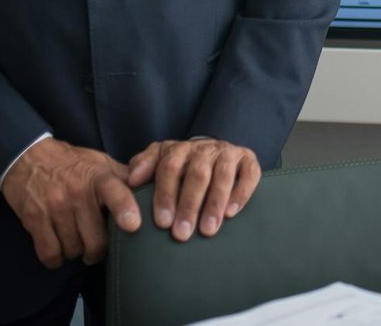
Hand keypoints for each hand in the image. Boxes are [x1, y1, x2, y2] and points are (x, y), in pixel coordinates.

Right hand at [1, 138, 140, 267]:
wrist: (28, 157)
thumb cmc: (72, 163)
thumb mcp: (100, 163)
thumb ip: (124, 178)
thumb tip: (152, 189)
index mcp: (98, 177)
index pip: (115, 192)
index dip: (125, 209)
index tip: (133, 226)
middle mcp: (77, 192)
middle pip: (95, 239)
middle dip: (97, 250)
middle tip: (95, 247)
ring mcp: (55, 206)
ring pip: (73, 249)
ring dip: (76, 252)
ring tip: (76, 242)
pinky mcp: (34, 219)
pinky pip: (50, 252)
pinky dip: (56, 258)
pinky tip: (58, 249)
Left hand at [126, 139, 261, 241]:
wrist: (214, 153)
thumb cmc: (183, 166)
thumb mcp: (160, 162)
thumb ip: (144, 166)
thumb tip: (131, 179)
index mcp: (181, 148)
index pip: (170, 166)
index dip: (166, 194)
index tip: (162, 222)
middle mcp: (206, 148)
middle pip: (197, 174)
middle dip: (189, 205)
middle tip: (181, 234)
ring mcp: (229, 152)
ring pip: (223, 175)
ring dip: (214, 204)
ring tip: (207, 230)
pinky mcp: (249, 159)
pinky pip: (249, 174)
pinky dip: (241, 193)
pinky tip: (231, 213)